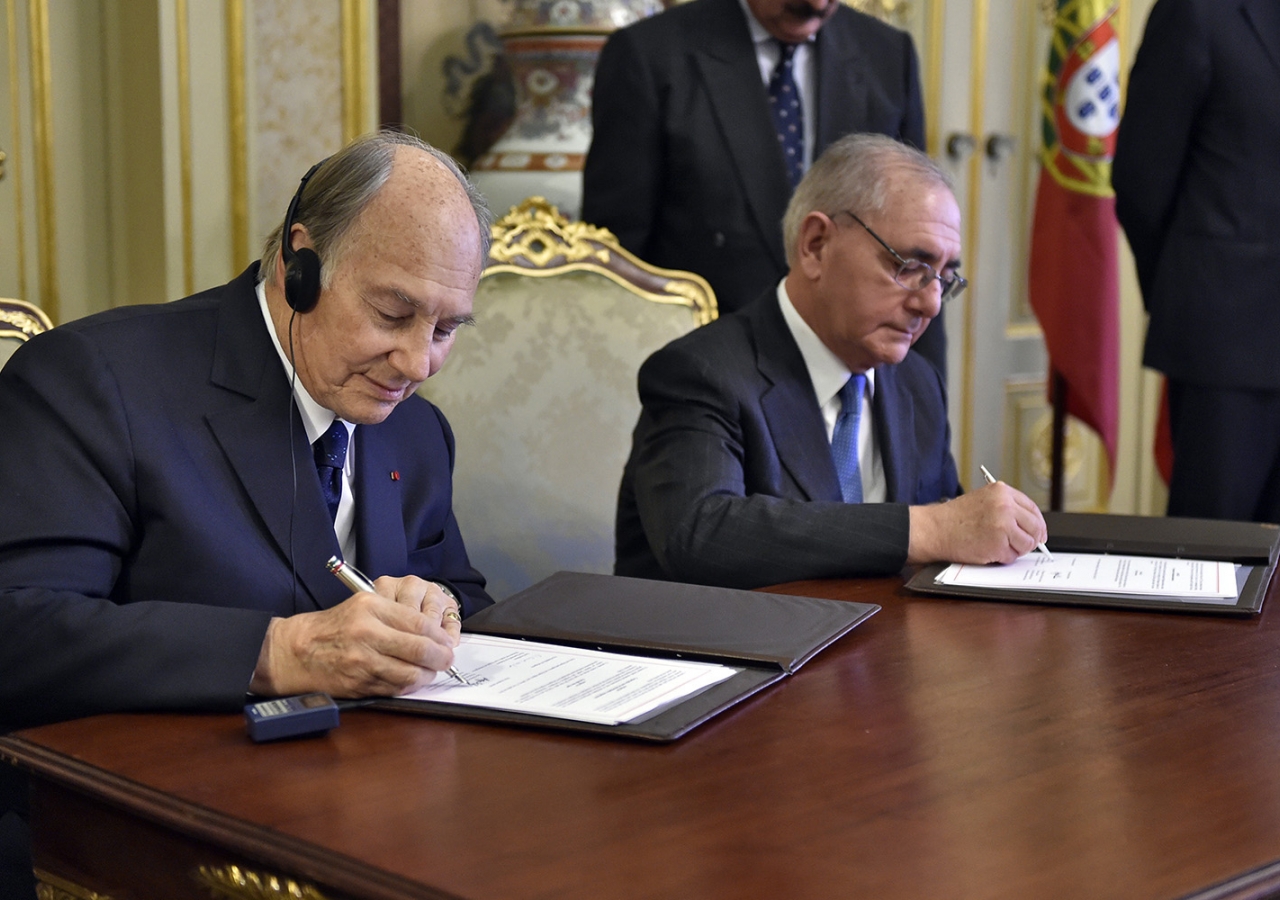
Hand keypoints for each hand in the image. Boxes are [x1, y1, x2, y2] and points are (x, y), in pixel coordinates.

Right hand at [249, 581, 457, 697]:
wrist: (296, 651)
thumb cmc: (334, 626)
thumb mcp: (364, 605)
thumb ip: (397, 615)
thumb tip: (433, 633)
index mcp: (370, 609)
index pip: (418, 623)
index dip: (439, 637)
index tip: (447, 642)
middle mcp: (366, 634)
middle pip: (418, 650)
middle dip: (440, 658)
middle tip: (447, 659)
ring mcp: (362, 662)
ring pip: (409, 674)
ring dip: (427, 675)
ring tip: (431, 671)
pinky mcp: (358, 684)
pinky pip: (394, 688)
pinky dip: (408, 686)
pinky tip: (412, 680)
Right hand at [907, 481, 1047, 564]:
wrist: (935, 529)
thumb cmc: (954, 517)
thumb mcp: (983, 499)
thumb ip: (1006, 506)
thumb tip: (1030, 525)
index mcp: (1002, 492)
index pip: (1032, 509)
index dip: (1037, 524)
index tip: (1038, 533)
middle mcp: (1005, 506)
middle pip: (1035, 527)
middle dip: (1030, 539)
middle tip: (1022, 544)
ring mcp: (1003, 526)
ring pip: (1026, 544)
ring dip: (1015, 549)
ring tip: (997, 545)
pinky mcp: (998, 545)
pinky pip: (1011, 557)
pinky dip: (1002, 558)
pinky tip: (988, 550)